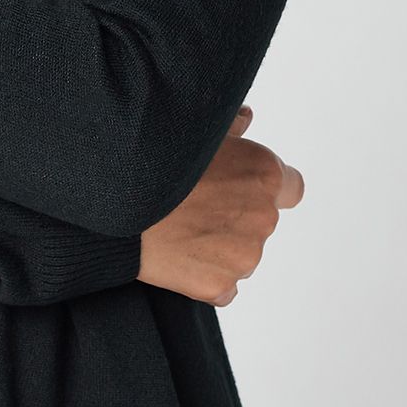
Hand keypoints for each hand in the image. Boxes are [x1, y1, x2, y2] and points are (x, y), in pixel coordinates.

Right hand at [138, 105, 304, 305]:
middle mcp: (264, 216)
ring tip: (179, 231)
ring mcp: (244, 255)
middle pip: (260, 222)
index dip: (263, 188)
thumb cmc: (155, 160)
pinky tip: (176, 256)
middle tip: (194, 208)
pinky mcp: (219, 285)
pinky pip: (221, 286)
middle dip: (234, 218)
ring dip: (219, 249)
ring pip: (240, 256)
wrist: (115, 205)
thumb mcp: (196, 131)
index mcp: (265, 173)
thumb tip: (246, 120)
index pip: (291, 188)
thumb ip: (230, 126)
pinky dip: (204, 277)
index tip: (240, 189)